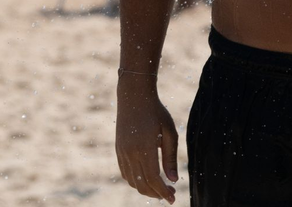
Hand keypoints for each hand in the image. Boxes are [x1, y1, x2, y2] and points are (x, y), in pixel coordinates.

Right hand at [116, 76, 177, 203]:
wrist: (133, 96)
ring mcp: (122, 151)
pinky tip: (147, 178)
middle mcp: (130, 152)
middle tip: (170, 194)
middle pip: (142, 184)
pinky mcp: (118, 149)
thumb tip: (172, 180)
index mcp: (144, 148)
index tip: (173, 199)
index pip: (154, 179)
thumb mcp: (169, 132)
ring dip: (146, 189)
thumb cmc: (156, 112)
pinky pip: (125, 172)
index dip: (163, 192)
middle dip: (156, 194)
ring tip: (160, 187)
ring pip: (132, 181)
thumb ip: (170, 157)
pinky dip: (136, 181)